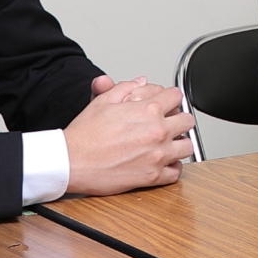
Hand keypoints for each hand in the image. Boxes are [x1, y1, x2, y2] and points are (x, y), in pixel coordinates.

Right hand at [64, 79, 194, 195]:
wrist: (70, 161)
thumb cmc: (84, 134)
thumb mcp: (103, 101)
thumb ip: (126, 88)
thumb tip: (141, 81)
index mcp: (148, 110)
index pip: (177, 96)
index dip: (170, 99)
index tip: (166, 105)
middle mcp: (157, 131)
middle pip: (187, 120)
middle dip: (178, 120)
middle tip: (167, 124)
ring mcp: (157, 154)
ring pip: (187, 146)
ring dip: (178, 144)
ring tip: (166, 144)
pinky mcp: (153, 176)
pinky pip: (176, 172)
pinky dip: (171, 168)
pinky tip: (162, 163)